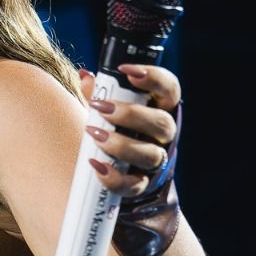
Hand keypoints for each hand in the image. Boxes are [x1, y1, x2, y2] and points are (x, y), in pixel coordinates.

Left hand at [76, 63, 182, 196]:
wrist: (117, 169)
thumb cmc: (114, 128)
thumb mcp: (108, 109)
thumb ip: (99, 93)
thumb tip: (86, 77)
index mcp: (160, 108)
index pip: (170, 88)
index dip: (154, 77)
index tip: (126, 70)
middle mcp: (164, 134)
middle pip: (162, 123)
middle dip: (131, 114)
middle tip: (100, 107)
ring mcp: (156, 160)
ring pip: (151, 155)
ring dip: (121, 145)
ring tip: (93, 134)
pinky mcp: (143, 184)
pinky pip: (134, 184)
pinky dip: (114, 178)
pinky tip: (96, 165)